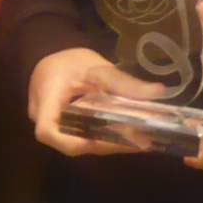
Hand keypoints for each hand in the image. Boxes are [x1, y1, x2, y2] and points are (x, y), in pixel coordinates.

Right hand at [27, 47, 170, 156]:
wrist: (52, 57)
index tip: (99, 140)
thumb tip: (158, 92)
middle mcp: (44, 118)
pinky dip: (103, 138)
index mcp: (45, 98)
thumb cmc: (70, 61)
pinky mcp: (64, 129)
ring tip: (139, 139)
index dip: (70, 142)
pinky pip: (81, 138)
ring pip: (77, 143)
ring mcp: (53, 127)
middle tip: (138, 142)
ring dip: (107, 144)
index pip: (47, 131)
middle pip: (69, 143)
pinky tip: (127, 135)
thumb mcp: (96, 67)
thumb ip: (122, 82)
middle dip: (104, 145)